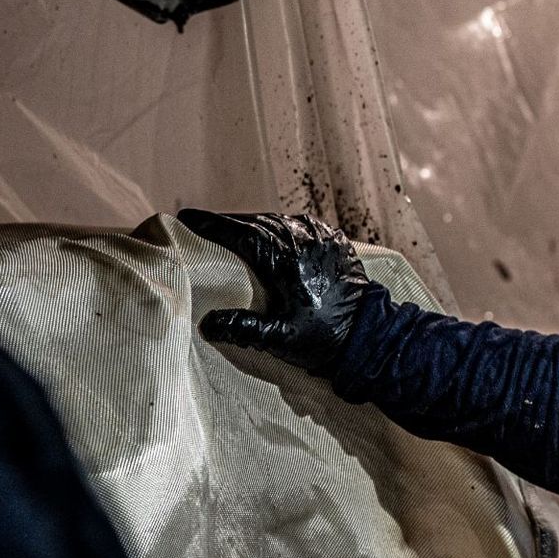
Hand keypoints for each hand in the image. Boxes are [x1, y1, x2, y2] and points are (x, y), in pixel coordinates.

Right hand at [178, 210, 372, 374]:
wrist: (372, 337)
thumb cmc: (325, 339)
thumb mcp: (281, 338)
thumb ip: (244, 328)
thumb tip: (207, 323)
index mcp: (288, 255)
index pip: (240, 232)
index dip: (211, 224)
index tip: (186, 218)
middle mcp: (305, 237)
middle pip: (256, 222)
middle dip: (229, 225)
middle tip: (203, 228)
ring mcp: (322, 236)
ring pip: (277, 222)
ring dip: (254, 226)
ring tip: (231, 234)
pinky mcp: (334, 241)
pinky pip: (298, 227)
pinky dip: (279, 231)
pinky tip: (268, 240)